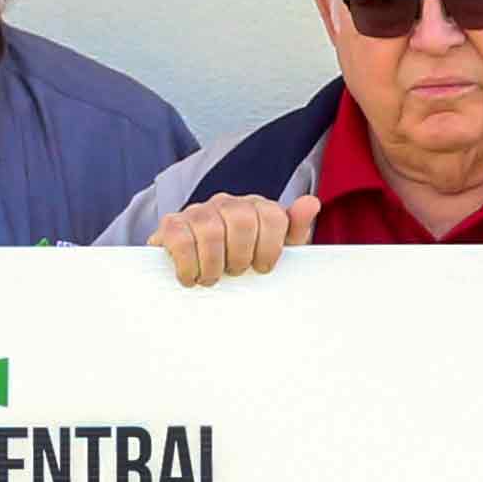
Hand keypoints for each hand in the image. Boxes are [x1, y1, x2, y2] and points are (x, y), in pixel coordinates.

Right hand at [152, 186, 316, 284]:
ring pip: (211, 231)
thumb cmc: (242, 261)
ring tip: (213, 278)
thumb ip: (295, 228)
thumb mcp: (275, 249)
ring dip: (214, 265)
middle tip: (236, 272)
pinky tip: (193, 277)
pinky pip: (182, 240)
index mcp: (256, 207)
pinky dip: (190, 266)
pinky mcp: (171, 224)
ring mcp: (198, 211)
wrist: (196, 267)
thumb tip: (311, 203)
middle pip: (243, 221)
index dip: (271, 248)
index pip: (273, 215)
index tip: (262, 268)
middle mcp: (227, 203)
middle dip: (241, 256)